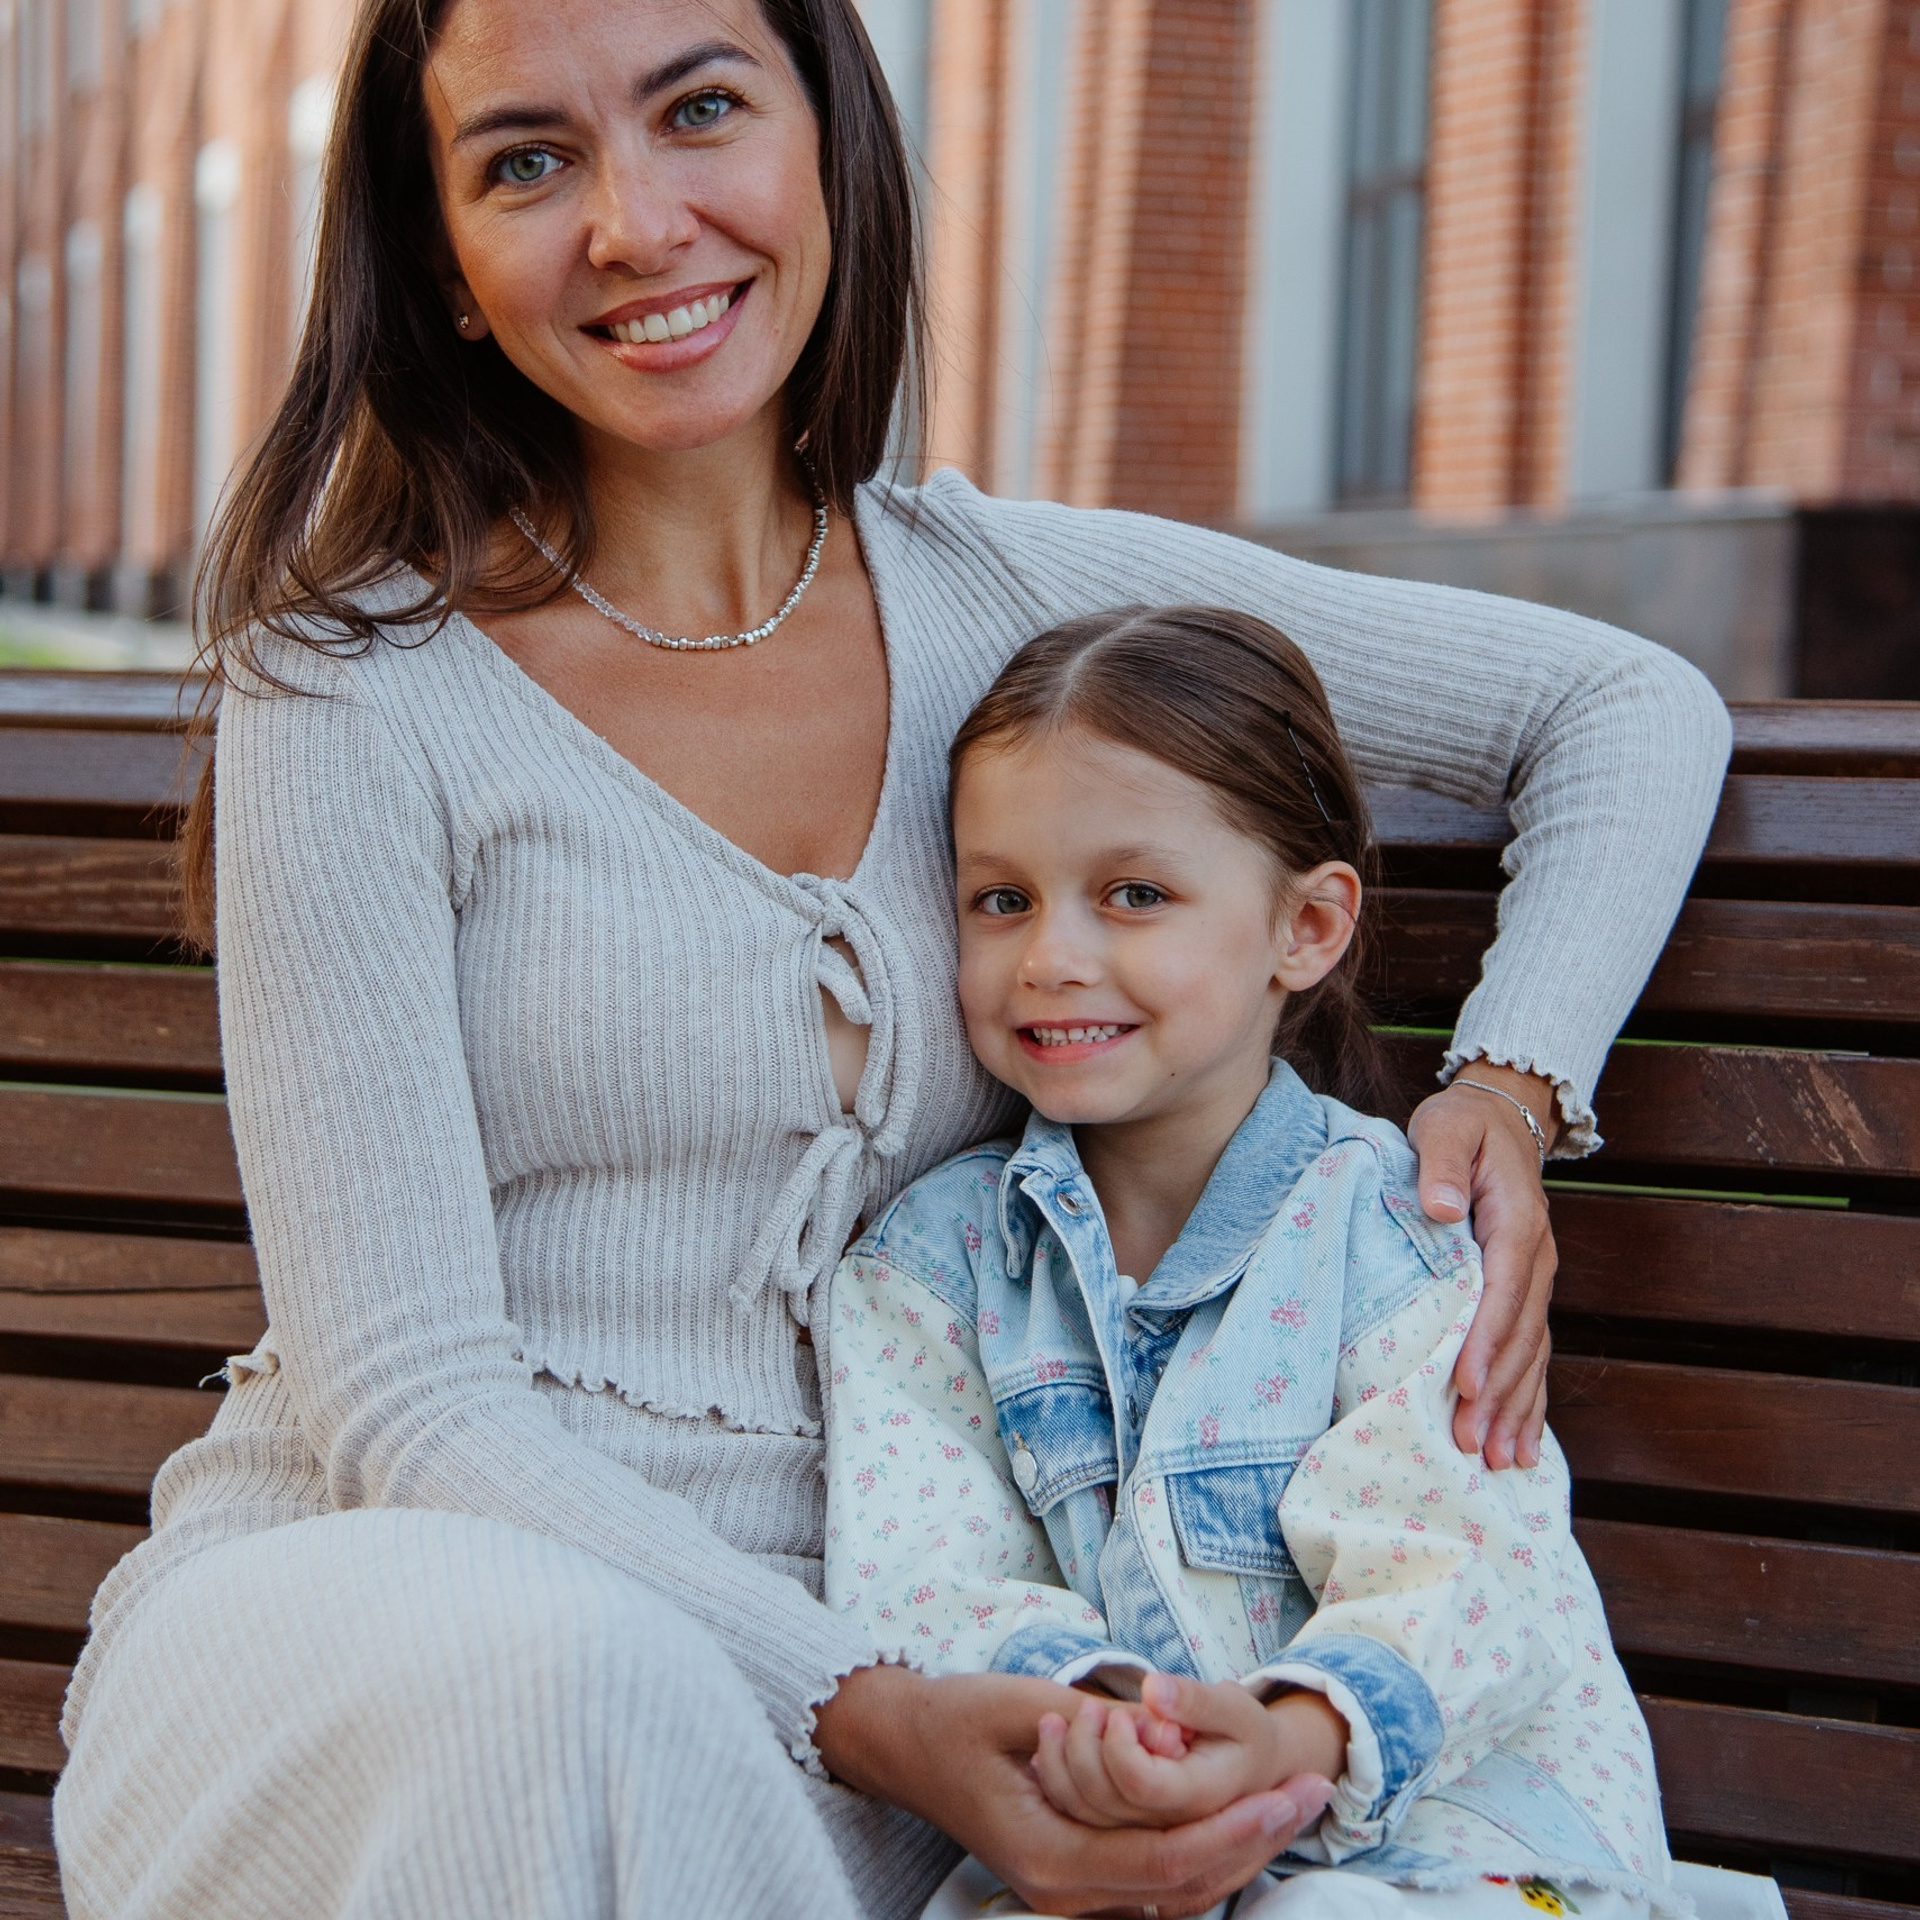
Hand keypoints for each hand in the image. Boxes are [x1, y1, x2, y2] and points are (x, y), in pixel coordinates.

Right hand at [814, 1664, 1329, 1917]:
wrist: (904, 1746)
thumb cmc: (959, 1718)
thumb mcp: (1029, 1704)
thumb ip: (1104, 1725)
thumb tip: (1172, 1730)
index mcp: (1051, 1857)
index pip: (1169, 1861)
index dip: (1237, 1829)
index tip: (1290, 1790)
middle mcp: (1064, 1894)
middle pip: (1186, 1888)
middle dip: (1257, 1841)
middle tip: (1315, 1792)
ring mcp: (1068, 1897)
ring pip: (1178, 1894)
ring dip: (1240, 1851)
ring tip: (1295, 1805)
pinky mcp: (1074, 1882)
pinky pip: (1155, 1885)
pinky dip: (1204, 1854)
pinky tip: (1245, 1821)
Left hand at [1407, 1062, 1557, 1469]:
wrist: (1499, 1118)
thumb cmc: (1464, 1124)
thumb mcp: (1446, 1125)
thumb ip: (1440, 1161)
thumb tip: (1437, 1207)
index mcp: (1518, 1222)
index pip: (1502, 1290)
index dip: (1485, 1339)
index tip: (1463, 1383)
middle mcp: (1536, 1258)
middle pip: (1520, 1336)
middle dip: (1496, 1392)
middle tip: (1469, 1443)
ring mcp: (1535, 1280)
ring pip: (1532, 1355)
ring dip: (1515, 1408)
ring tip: (1495, 1460)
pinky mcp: (1525, 1293)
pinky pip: (1532, 1353)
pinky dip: (1527, 1400)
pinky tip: (1519, 1444)